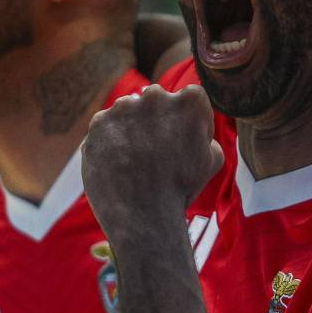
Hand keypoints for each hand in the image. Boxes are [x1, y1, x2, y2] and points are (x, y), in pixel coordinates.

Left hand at [81, 84, 221, 237]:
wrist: (143, 216)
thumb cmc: (181, 189)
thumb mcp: (212, 160)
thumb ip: (206, 133)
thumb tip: (196, 126)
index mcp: (190, 101)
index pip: (189, 99)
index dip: (186, 122)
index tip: (182, 143)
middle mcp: (156, 96)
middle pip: (155, 101)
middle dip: (156, 121)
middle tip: (155, 153)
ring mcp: (124, 107)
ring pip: (128, 112)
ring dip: (131, 129)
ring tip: (134, 162)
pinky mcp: (99, 122)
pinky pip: (106, 127)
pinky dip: (110, 142)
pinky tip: (118, 163)